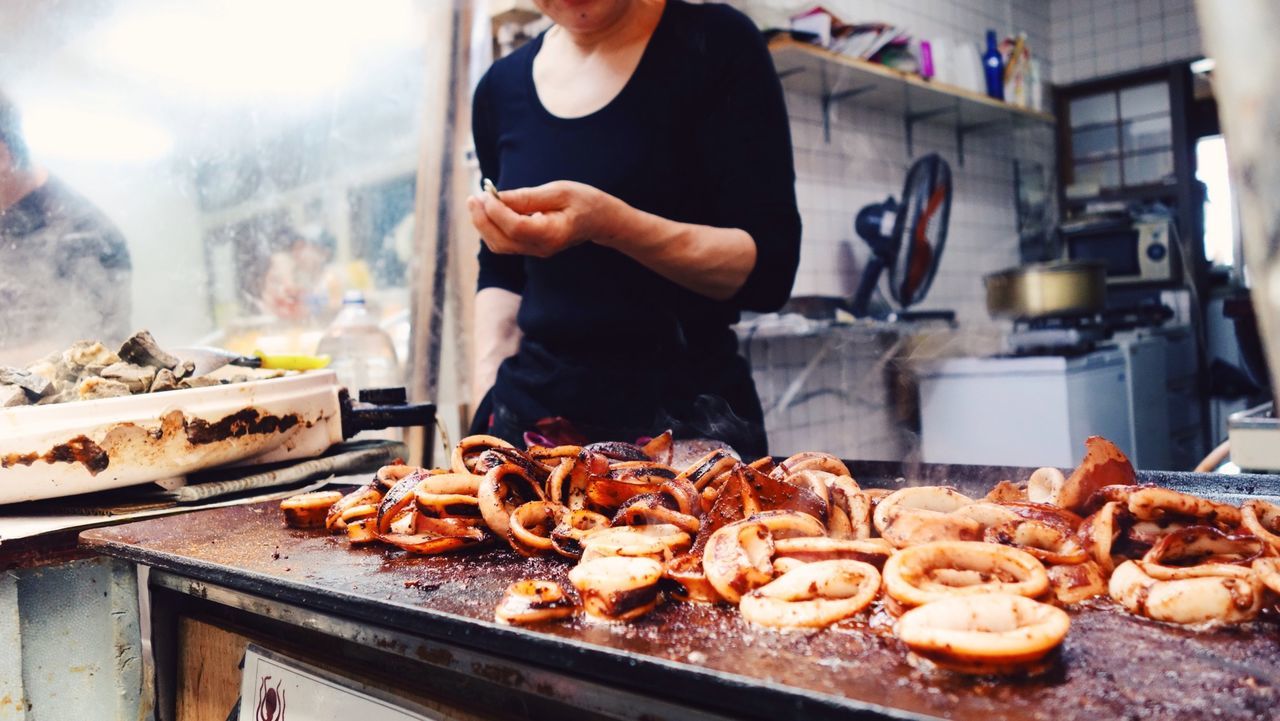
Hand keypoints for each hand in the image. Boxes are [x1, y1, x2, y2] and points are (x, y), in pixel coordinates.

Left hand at [466, 180, 619, 257]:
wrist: (600, 220)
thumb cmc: (583, 201)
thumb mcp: (559, 191)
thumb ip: (527, 197)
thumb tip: (497, 196)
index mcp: (552, 234)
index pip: (516, 228)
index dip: (497, 211)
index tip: (487, 192)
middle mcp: (541, 248)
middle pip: (501, 242)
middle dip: (482, 220)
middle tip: (473, 197)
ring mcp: (535, 251)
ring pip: (499, 245)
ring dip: (483, 224)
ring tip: (476, 201)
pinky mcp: (530, 248)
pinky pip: (504, 242)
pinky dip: (491, 227)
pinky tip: (488, 209)